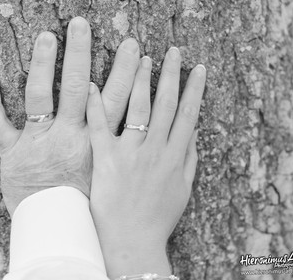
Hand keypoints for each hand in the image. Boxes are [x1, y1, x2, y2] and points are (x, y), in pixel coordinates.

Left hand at [0, 16, 141, 216]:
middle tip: (81, 26)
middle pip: (77, 87)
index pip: (116, 99)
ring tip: (47, 36)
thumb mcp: (117, 178)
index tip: (134, 49)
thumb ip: (134, 154)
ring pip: (39, 96)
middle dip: (81, 53)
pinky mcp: (13, 153)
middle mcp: (67, 136)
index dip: (126, 73)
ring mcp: (37, 142)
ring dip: (42, 64)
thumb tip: (166, 139)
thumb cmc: (90, 207)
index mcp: (95, 143)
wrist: (60, 230)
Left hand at [86, 49, 205, 277]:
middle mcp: (155, 149)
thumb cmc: (158, 218)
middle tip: (171, 51)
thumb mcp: (183, 188)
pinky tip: (95, 84)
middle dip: (170, 74)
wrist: (132, 241)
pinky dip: (97, 105)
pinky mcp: (106, 160)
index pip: (188, 114)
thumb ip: (188, 158)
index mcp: (175, 156)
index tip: (197, 68)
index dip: (194, 89)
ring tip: (142, 58)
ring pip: (137, 108)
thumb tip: (191, 130)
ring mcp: (130, 153)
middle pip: (165, 104)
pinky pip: (100, 127)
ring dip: (140, 80)